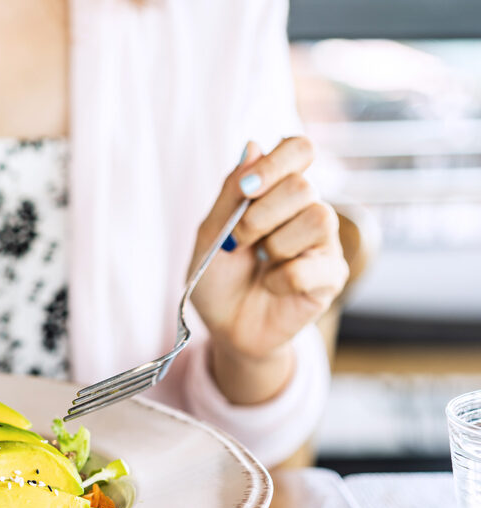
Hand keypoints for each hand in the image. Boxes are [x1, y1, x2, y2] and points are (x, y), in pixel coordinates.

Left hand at [191, 137, 347, 403]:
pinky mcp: (332, 276)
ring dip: (276, 244)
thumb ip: (231, 193)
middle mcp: (306, 209)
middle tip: (241, 240)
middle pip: (304, 186)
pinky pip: (313, 266)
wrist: (225, 326)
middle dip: (260, 216)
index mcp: (277, 190)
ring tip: (261, 262)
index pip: (298, 149)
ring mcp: (323, 242)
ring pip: (320, 218)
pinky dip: (282, 278)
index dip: (276, 162)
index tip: (246, 188)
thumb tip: (253, 145)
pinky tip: (273, 286)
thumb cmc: (218, 277)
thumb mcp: (211, 232)